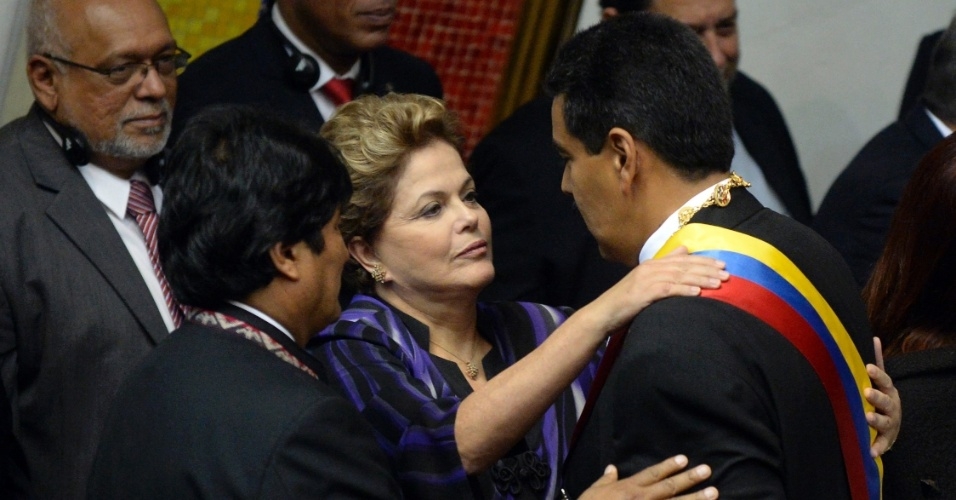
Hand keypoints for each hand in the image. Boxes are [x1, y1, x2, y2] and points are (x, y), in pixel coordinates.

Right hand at [577, 456, 717, 499]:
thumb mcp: (594, 491)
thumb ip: (606, 480)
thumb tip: (612, 469)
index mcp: (629, 488)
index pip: (652, 474)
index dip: (669, 466)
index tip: (685, 459)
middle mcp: (642, 499)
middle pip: (669, 487)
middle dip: (689, 479)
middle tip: (707, 471)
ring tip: (714, 493)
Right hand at [587, 246, 728, 333]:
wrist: (604, 313)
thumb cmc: (626, 300)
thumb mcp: (646, 280)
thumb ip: (665, 265)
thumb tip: (684, 250)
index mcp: (652, 264)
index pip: (683, 259)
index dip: (704, 261)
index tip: (722, 265)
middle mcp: (650, 268)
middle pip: (684, 266)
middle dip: (707, 269)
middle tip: (727, 274)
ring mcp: (646, 279)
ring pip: (678, 276)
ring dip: (700, 279)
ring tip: (718, 284)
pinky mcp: (643, 293)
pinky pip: (667, 289)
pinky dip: (683, 290)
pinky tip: (697, 293)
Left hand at [865, 337, 899, 456]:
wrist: (890, 423)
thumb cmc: (879, 397)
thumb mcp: (879, 381)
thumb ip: (876, 363)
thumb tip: (874, 338)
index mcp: (887, 390)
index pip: (884, 380)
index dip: (876, 374)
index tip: (868, 367)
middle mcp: (891, 406)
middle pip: (886, 401)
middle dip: (877, 397)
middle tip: (867, 392)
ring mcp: (890, 423)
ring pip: (885, 422)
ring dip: (876, 420)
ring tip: (867, 418)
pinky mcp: (886, 439)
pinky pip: (883, 444)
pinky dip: (878, 448)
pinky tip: (871, 452)